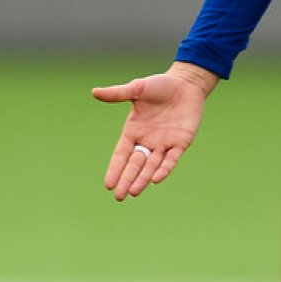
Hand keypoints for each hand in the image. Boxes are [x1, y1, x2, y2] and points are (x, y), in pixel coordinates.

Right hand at [92, 63, 216, 200]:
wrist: (186, 85)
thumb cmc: (160, 85)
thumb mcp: (137, 89)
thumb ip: (118, 94)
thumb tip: (94, 92)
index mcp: (134, 131)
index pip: (121, 154)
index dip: (115, 169)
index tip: (108, 184)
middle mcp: (147, 141)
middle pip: (135, 165)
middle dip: (126, 180)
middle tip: (119, 196)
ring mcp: (164, 144)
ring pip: (151, 166)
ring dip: (142, 179)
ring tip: (133, 192)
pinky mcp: (181, 143)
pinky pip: (171, 160)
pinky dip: (164, 169)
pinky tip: (156, 179)